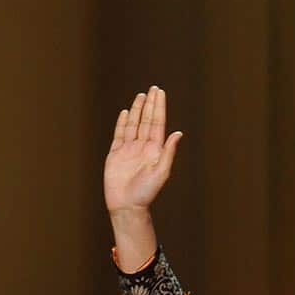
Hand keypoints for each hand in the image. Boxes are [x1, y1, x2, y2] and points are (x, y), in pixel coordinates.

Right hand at [104, 86, 181, 215]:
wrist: (127, 206)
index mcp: (155, 151)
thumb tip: (178, 134)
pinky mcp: (116, 155)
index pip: (157, 124)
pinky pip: (119, 135)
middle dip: (150, 105)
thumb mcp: (161, 172)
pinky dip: (122, 123)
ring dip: (137, 110)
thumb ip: (168, 152)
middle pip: (146, 121)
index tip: (160, 93)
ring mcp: (129, 150)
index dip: (159, 108)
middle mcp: (142, 148)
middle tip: (153, 89)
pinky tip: (125, 112)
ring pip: (133, 125)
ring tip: (141, 96)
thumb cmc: (146, 193)